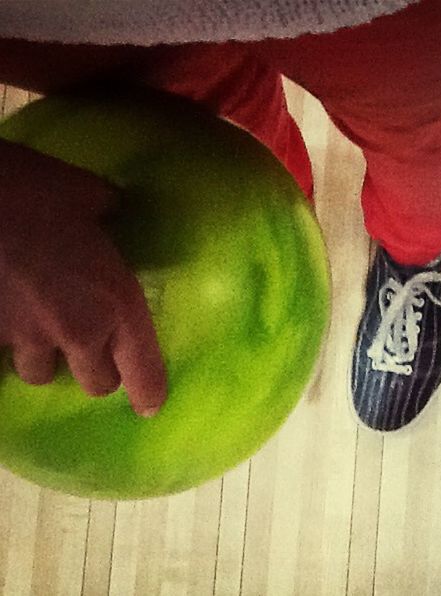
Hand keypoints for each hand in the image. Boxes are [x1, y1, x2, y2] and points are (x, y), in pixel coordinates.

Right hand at [0, 140, 166, 416]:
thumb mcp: (86, 192)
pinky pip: (1, 354)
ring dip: (48, 359)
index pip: (142, 370)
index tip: (150, 406)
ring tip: (42, 330)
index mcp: (116, 302)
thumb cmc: (33, 190)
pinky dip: (6, 342)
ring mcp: (27, 338)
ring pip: (41, 374)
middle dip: (97, 371)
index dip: (149, 392)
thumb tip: (114, 207)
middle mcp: (78, 331)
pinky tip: (7, 314)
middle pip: (96, 384)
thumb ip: (108, 210)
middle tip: (93, 348)